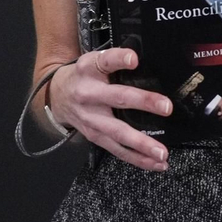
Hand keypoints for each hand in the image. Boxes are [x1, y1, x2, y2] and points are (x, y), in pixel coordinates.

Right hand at [48, 48, 172, 171]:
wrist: (55, 96)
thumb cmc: (83, 76)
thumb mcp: (94, 60)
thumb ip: (116, 61)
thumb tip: (149, 63)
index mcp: (89, 69)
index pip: (105, 61)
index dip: (119, 59)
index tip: (134, 59)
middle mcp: (88, 93)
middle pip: (118, 97)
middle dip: (144, 102)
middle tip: (166, 108)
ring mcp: (90, 118)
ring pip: (118, 132)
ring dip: (142, 143)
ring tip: (162, 152)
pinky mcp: (93, 135)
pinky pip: (117, 149)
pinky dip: (138, 158)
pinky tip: (156, 163)